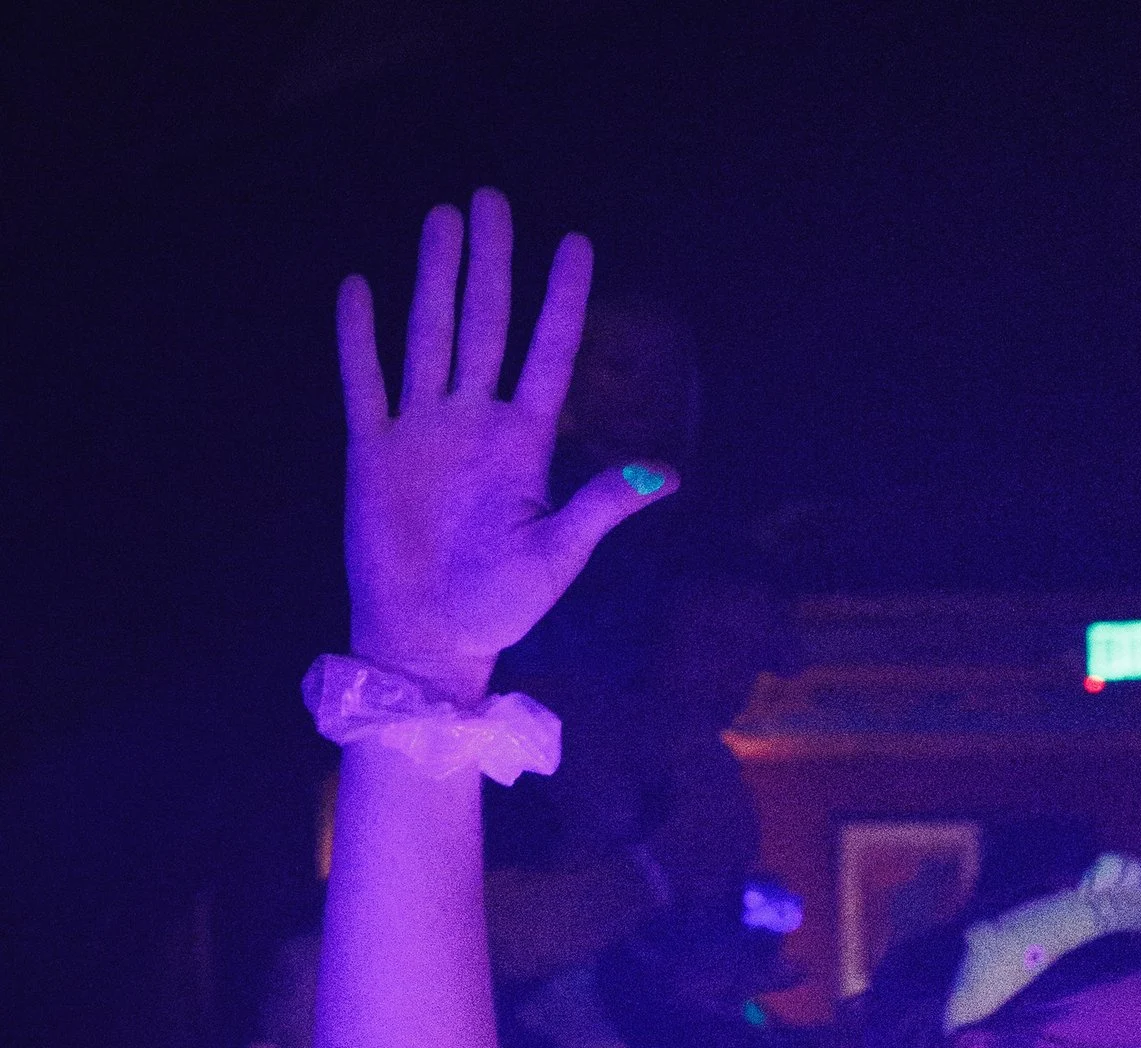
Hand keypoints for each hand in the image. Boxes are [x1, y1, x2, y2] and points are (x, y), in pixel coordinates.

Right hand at [338, 191, 676, 704]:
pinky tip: (358, 289)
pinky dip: (358, 339)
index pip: (547, 354)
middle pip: (484, 324)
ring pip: (429, 335)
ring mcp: (422, 431)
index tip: (576, 243)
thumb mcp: (559, 555)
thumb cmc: (499, 607)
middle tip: (492, 198)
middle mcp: (473, 424)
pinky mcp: (373, 451)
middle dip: (490, 263)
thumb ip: (602, 506)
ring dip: (433, 278)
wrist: (429, 643)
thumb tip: (668, 475)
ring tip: (441, 218)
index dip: (561, 300)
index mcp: (522, 444)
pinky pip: (364, 382)